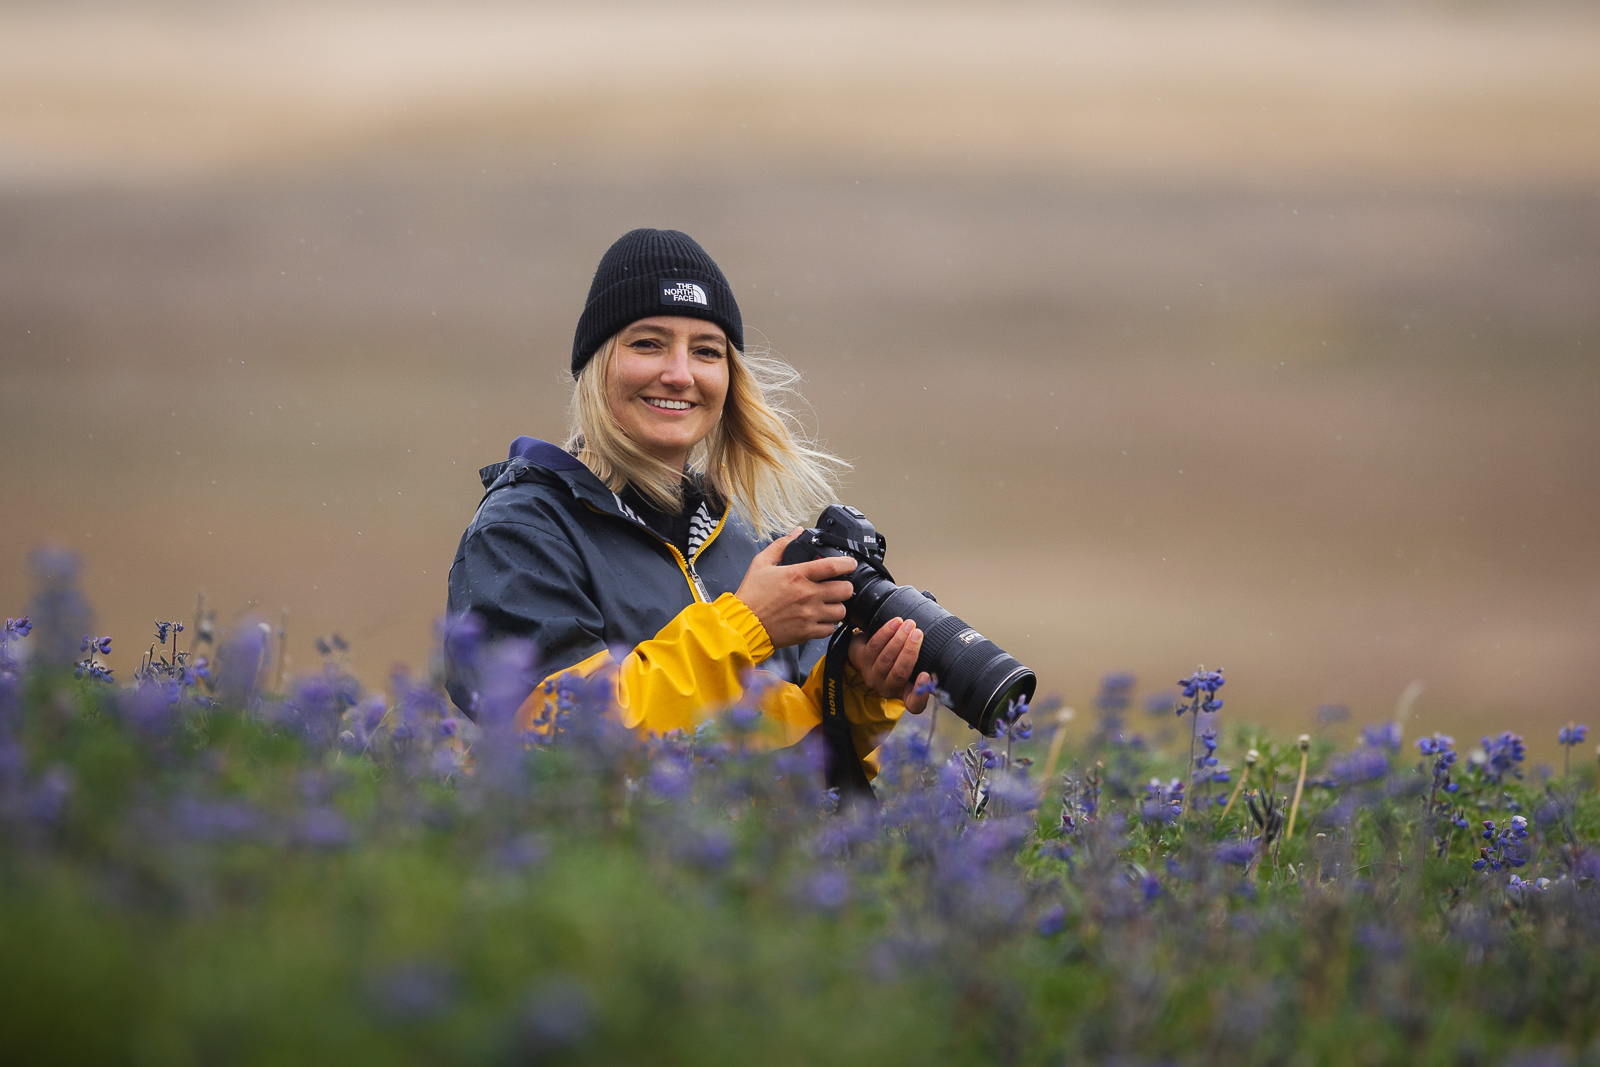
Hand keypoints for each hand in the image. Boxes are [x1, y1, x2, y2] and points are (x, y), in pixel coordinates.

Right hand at [735, 530, 856, 648]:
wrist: (743, 624)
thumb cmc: (752, 595)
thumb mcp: (761, 563)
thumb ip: (781, 545)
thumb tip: (797, 532)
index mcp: (798, 575)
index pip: (833, 566)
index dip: (848, 563)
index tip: (850, 564)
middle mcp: (807, 595)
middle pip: (845, 589)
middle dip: (844, 586)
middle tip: (838, 586)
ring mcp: (809, 614)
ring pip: (841, 611)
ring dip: (837, 606)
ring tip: (829, 604)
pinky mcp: (807, 632)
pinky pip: (829, 628)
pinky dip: (827, 624)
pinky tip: (819, 618)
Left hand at [848, 617, 931, 713]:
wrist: (867, 655)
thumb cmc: (896, 661)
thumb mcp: (912, 669)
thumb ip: (924, 665)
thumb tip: (943, 650)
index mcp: (904, 693)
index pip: (914, 704)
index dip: (920, 694)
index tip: (926, 675)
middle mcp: (887, 688)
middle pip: (899, 673)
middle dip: (909, 651)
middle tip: (918, 633)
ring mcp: (872, 675)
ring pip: (886, 658)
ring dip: (898, 639)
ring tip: (909, 625)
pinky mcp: (862, 660)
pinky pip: (874, 645)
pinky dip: (886, 632)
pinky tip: (895, 622)